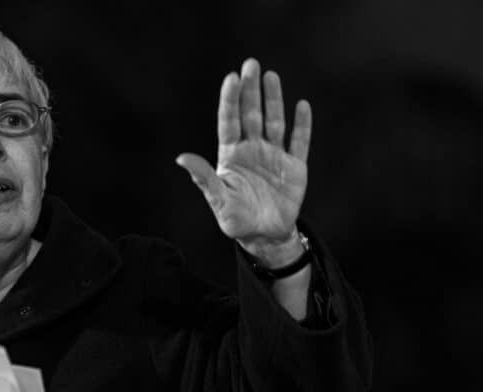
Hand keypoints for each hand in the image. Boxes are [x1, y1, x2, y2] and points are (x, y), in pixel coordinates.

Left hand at [176, 58, 311, 266]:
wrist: (263, 235)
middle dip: (250, 90)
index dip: (230, 101)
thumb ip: (203, 177)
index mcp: (231, 156)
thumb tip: (181, 157)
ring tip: (271, 76)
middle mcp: (252, 151)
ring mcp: (274, 156)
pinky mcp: (294, 166)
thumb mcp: (218, 200)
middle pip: (251, 115)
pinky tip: (301, 106)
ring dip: (273, 100)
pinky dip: (302, 125)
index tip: (230, 79)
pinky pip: (299, 142)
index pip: (229, 122)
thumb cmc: (235, 219)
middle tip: (250, 64)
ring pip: (274, 122)